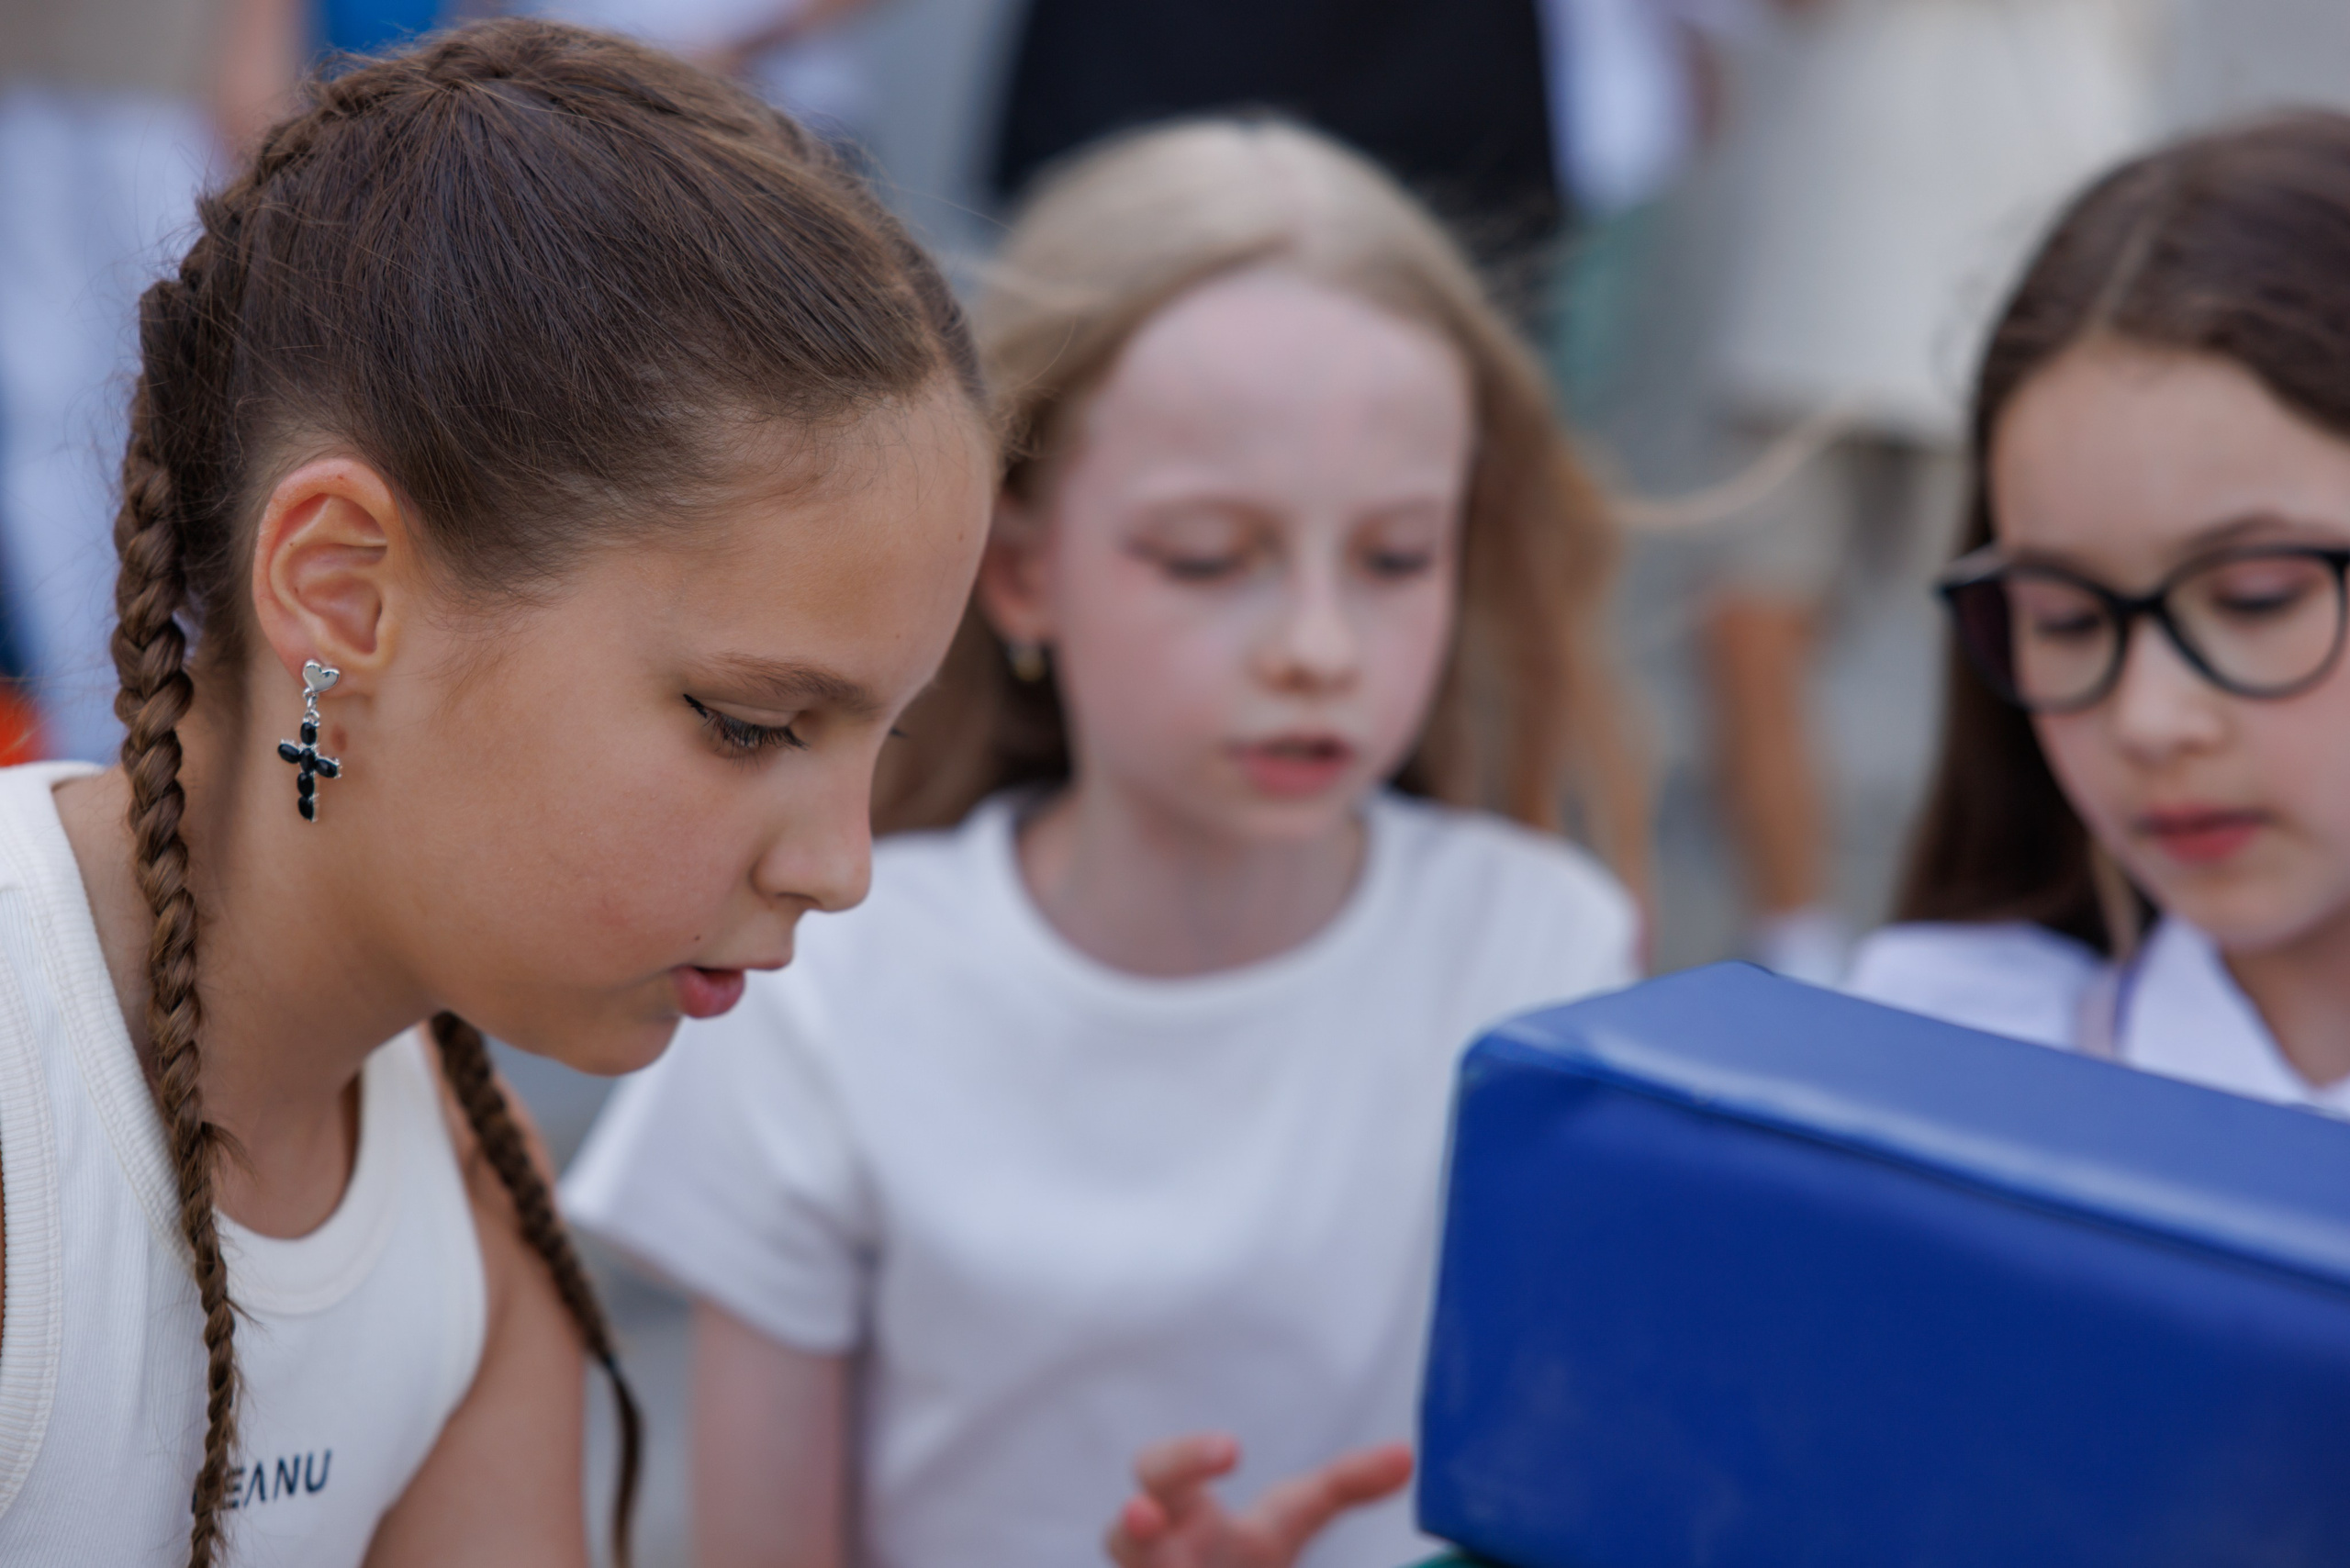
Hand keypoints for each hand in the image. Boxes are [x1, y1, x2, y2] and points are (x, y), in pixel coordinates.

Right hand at [1105, 1433, 1414, 1567]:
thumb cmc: (1241, 1555)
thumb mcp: (1291, 1518)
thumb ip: (1344, 1485)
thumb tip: (1409, 1455)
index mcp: (1184, 1510)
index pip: (1166, 1468)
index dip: (1191, 1456)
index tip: (1234, 1449)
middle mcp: (1154, 1554)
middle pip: (1122, 1534)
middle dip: (1135, 1522)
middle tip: (1149, 1516)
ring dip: (1141, 1565)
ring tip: (1163, 1556)